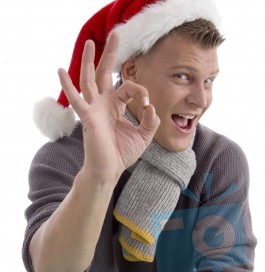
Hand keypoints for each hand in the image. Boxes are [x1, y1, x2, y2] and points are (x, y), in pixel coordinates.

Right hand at [58, 31, 159, 181]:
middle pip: (104, 74)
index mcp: (116, 106)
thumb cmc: (122, 154)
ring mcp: (94, 109)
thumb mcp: (144, 136)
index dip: (140, 90)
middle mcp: (103, 104)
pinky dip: (68, 85)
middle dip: (110, 55)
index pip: (128, 87)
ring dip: (89, 61)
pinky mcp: (87, 117)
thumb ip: (150, 121)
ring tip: (89, 43)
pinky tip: (60, 70)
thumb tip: (151, 107)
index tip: (147, 104)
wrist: (109, 170)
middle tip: (115, 36)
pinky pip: (76, 99)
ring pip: (89, 80)